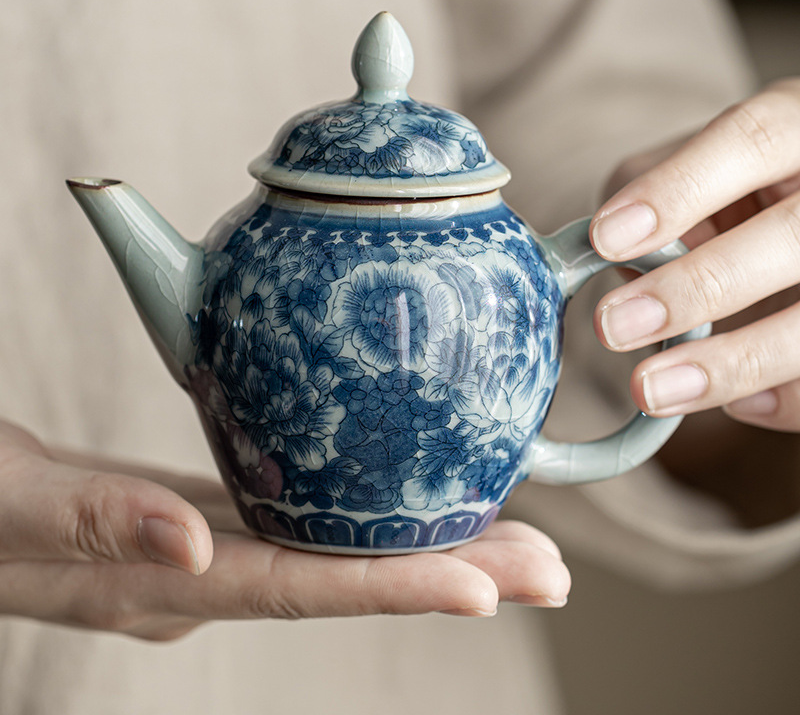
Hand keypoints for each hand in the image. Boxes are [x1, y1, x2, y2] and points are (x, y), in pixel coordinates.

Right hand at [0, 421, 569, 640]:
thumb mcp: (12, 503)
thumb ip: (91, 521)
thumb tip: (189, 542)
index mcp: (162, 583)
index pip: (299, 589)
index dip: (394, 588)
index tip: (488, 587)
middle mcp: (204, 580)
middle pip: (344, 583)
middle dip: (451, 578)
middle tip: (552, 573)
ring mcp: (213, 556)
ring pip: (339, 558)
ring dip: (432, 552)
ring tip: (521, 548)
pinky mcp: (213, 521)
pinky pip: (310, 530)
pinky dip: (374, 526)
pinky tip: (416, 508)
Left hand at [590, 78, 799, 432]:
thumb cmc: (742, 182)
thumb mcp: (703, 163)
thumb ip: (661, 195)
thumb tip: (630, 264)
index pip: (751, 141)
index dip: (677, 191)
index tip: (606, 240)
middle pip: (788, 237)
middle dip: (695, 288)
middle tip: (613, 327)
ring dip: (734, 362)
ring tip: (650, 390)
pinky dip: (787, 399)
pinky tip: (736, 402)